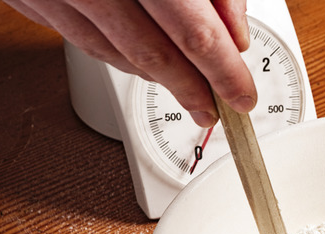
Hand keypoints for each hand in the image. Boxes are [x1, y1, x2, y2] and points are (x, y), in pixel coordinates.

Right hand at [5, 0, 255, 127]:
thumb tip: (234, 35)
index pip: (195, 34)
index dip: (224, 72)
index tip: (241, 95)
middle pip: (155, 56)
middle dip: (193, 90)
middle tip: (216, 109)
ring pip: (117, 56)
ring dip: (158, 79)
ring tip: (188, 89)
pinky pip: (83, 42)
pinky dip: (120, 59)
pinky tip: (144, 65)